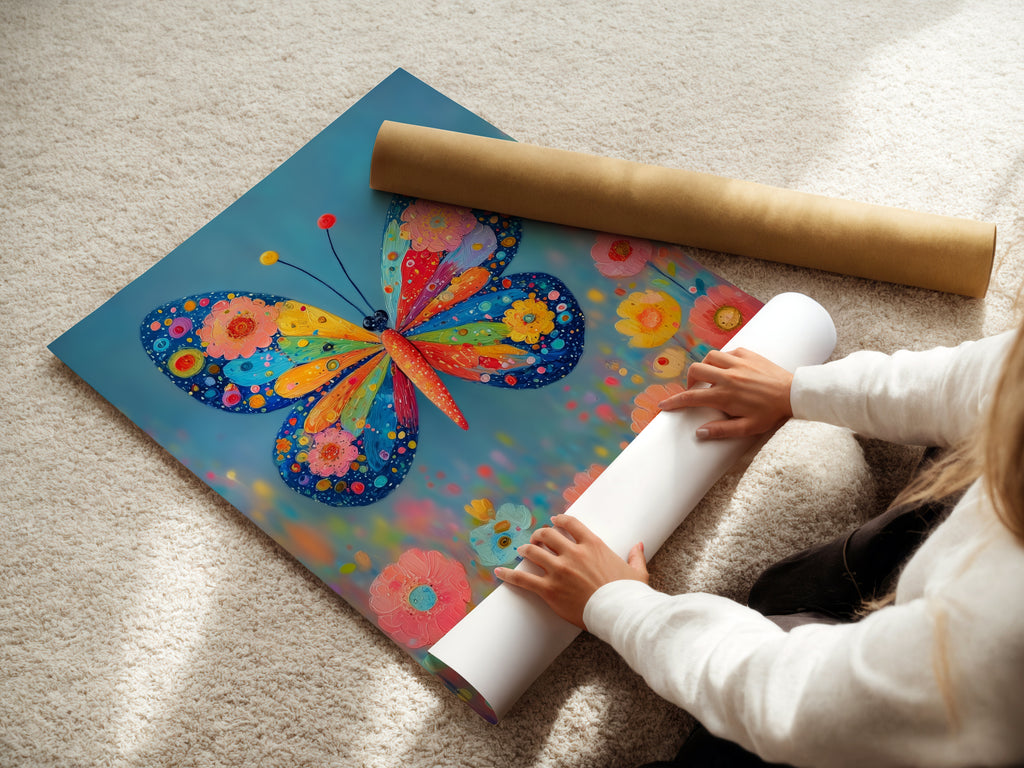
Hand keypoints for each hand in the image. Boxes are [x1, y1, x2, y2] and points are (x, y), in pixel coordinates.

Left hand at [494, 515, 647, 629]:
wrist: (619, 613)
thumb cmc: (629, 594)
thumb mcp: (636, 572)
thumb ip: (635, 556)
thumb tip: (639, 545)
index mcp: (593, 545)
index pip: (570, 524)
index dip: (559, 520)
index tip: (553, 521)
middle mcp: (573, 553)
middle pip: (547, 535)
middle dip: (539, 534)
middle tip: (536, 539)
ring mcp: (559, 570)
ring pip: (533, 552)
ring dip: (526, 549)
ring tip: (522, 551)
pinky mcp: (549, 589)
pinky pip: (523, 579)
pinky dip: (509, 574)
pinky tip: (499, 571)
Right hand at [658, 347, 793, 439]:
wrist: (794, 393)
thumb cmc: (771, 413)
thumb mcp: (748, 428)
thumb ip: (722, 430)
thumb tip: (699, 432)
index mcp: (725, 395)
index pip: (691, 397)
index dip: (674, 401)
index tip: (664, 405)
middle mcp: (727, 376)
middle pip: (695, 371)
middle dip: (689, 380)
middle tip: (694, 390)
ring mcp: (737, 362)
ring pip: (709, 357)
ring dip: (705, 367)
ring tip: (710, 377)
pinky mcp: (748, 354)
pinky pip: (727, 352)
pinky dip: (723, 359)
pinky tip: (728, 369)